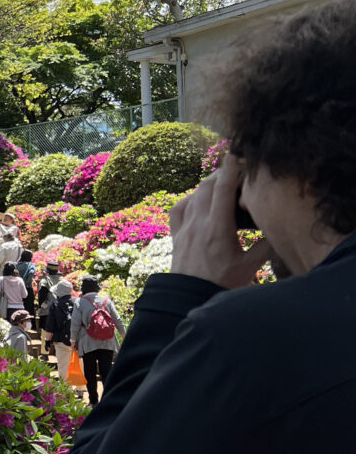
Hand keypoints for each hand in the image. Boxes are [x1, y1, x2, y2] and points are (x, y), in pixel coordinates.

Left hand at [169, 155, 272, 288]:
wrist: (188, 298)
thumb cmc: (221, 284)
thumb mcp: (250, 266)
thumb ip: (266, 244)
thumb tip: (278, 225)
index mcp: (217, 229)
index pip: (222, 190)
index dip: (230, 169)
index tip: (237, 154)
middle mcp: (197, 224)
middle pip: (206, 187)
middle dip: (220, 174)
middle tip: (236, 170)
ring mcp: (184, 229)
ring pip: (192, 196)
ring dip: (206, 185)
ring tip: (221, 183)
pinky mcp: (176, 235)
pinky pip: (178, 208)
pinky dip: (189, 198)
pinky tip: (198, 200)